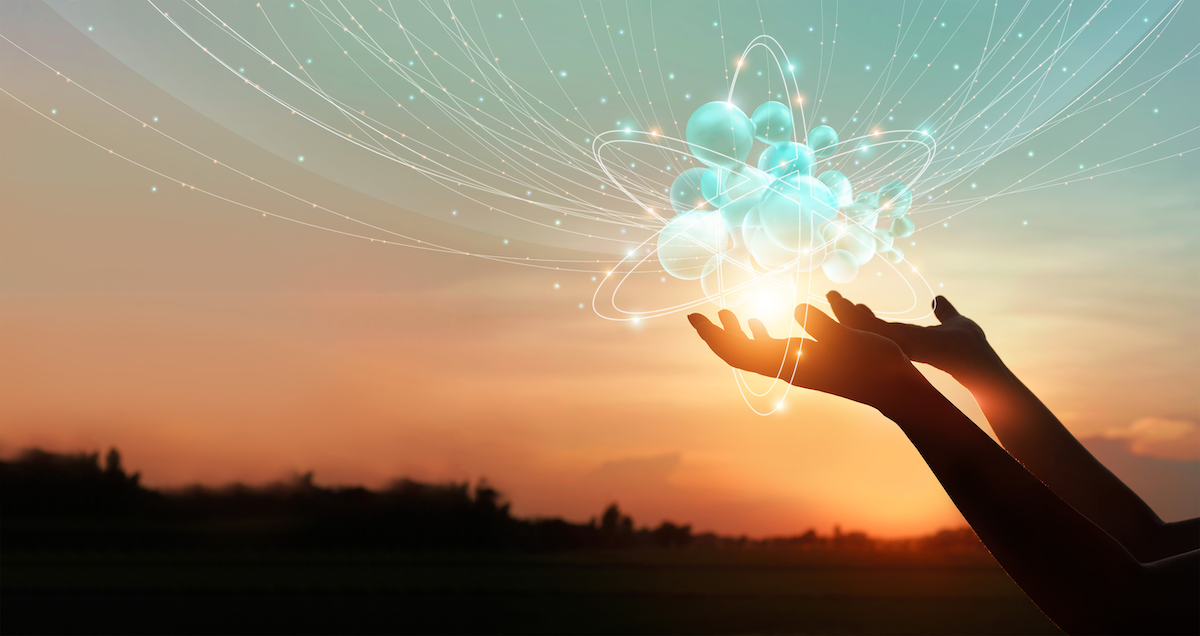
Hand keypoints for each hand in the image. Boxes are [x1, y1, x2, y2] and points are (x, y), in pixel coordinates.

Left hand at [688, 305, 925, 410]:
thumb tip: (799, 307)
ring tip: (723, 312)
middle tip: (696, 314)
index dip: (714, 336)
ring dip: (735, 333)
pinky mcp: (807, 363)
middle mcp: (786, 367)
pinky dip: (758, 334)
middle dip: (716, 334)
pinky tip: (756, 321)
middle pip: (739, 353)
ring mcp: (795, 366)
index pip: (738, 353)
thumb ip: (822, 324)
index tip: (694, 318)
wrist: (893, 388)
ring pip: (754, 351)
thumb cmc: (874, 363)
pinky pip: (771, 350)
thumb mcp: (849, 338)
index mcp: (789, 364)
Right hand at [826, 291, 998, 380]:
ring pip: (870, 328)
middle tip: (831, 295)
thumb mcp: (956, 322)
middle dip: (848, 313)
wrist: (982, 365)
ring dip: (851, 314)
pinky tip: (855, 308)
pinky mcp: (909, 345)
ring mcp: (904, 346)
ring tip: (835, 299)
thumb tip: (939, 299)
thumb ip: (946, 312)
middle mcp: (903, 345)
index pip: (881, 326)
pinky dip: (865, 321)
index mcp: (910, 339)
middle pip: (869, 328)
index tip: (852, 303)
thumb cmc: (973, 349)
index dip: (865, 315)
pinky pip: (881, 331)